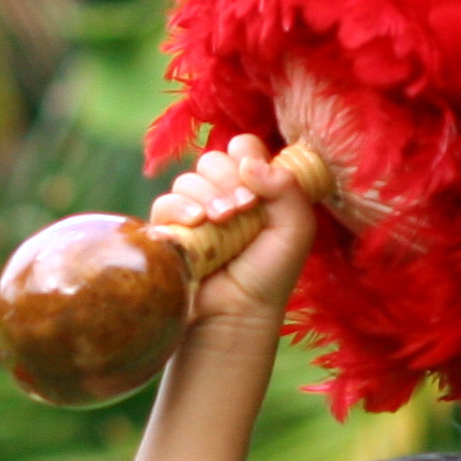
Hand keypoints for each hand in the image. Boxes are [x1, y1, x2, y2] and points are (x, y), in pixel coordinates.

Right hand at [151, 134, 315, 332]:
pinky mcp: (169, 231)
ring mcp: (194, 212)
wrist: (237, 312)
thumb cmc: (270, 274)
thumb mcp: (296, 228)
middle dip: (227, 179)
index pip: (242, 148)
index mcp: (253, 187)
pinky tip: (196, 223)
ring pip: (188, 180)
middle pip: (212, 159)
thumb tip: (248, 160)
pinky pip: (164, 203)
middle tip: (241, 209)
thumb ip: (286, 187)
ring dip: (207, 195)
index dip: (246, 155)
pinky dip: (179, 207)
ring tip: (222, 222)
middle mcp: (222, 194)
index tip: (257, 184)